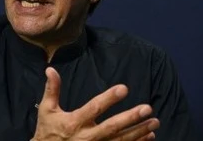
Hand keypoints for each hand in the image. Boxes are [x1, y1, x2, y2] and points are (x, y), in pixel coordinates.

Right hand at [31, 67, 159, 140]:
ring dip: (139, 131)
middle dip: (131, 118)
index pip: (94, 108)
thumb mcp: (47, 110)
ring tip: (155, 122)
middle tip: (147, 108)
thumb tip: (50, 69)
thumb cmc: (48, 131)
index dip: (109, 99)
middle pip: (112, 127)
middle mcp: (87, 137)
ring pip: (121, 140)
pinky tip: (150, 136)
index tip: (124, 88)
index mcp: (74, 122)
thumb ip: (52, 90)